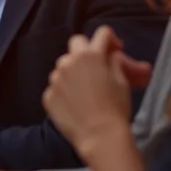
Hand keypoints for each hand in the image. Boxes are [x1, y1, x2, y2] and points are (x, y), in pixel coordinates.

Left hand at [42, 26, 134, 153]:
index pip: (101, 34)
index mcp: (91, 55)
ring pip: (63, 66)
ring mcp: (55, 78)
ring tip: (86, 87)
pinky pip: (57, 86)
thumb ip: (115, 62)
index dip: (111, 39)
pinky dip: (65, 90)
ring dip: (74, 70)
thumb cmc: (116, 107)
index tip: (115, 49)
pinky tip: (76, 102)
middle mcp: (69, 62)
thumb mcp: (122, 81)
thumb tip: (111, 55)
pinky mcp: (48, 95)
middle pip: (77, 44)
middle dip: (87, 50)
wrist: (100, 136)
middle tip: (97, 64)